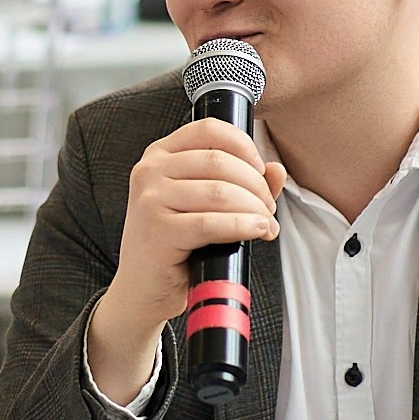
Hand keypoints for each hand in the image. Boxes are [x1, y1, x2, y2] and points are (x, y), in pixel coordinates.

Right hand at [85, 117, 283, 403]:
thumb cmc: (173, 246)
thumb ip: (240, 183)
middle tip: (268, 208)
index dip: (244, 145)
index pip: (209, 129)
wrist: (141, 290)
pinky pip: (213, 222)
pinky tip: (258, 231)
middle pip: (220, 161)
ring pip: (220, 191)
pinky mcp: (158, 231)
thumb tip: (276, 170)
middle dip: (256, 185)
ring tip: (265, 223)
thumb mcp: (203, 205)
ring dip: (254, 208)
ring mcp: (150, 200)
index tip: (260, 170)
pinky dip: (244, 226)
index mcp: (159, 155)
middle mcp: (150, 171)